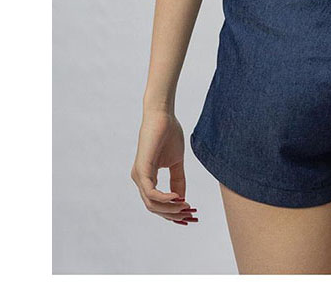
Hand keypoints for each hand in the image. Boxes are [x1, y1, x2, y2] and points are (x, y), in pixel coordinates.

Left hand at [131, 110, 196, 225]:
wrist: (163, 115)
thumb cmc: (169, 134)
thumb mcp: (176, 162)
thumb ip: (178, 180)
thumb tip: (182, 199)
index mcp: (146, 178)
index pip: (157, 204)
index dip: (172, 212)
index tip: (190, 215)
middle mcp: (140, 179)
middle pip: (154, 208)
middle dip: (173, 214)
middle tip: (191, 214)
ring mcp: (138, 176)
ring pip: (152, 204)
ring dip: (170, 209)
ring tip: (186, 206)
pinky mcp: (141, 170)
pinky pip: (151, 193)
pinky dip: (165, 198)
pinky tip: (178, 197)